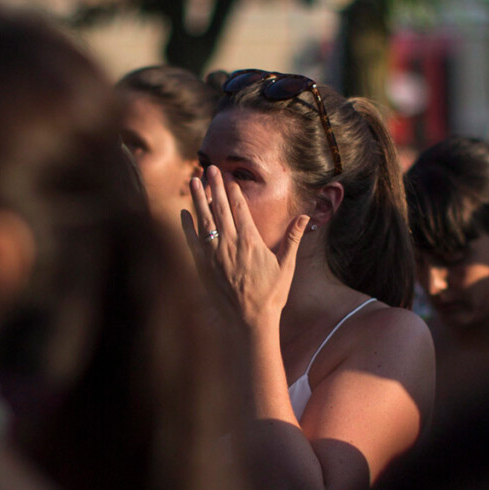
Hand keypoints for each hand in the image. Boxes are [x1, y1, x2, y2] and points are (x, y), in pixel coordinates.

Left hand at [181, 165, 307, 327]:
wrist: (249, 321)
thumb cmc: (271, 295)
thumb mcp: (286, 266)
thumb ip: (293, 239)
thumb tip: (305, 218)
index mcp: (251, 242)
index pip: (239, 209)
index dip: (233, 191)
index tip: (228, 176)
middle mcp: (230, 246)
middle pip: (220, 209)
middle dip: (214, 186)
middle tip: (209, 168)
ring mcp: (214, 256)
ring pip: (204, 221)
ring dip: (197, 199)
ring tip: (192, 180)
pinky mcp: (203, 268)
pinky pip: (192, 242)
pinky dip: (187, 226)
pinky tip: (183, 212)